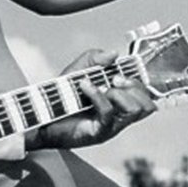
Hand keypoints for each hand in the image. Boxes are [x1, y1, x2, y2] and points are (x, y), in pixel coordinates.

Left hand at [27, 50, 156, 149]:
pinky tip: (85, 87)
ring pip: (135, 111)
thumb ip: (96, 58)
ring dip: (120, 93)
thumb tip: (114, 54)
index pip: (147, 97)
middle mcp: (119, 117)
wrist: (40, 116)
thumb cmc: (61, 96)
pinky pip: (109, 113)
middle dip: (134, 87)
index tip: (120, 73)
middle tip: (113, 80)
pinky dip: (98, 95)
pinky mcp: (98, 132)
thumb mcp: (79, 69)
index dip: (140, 83)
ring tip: (102, 87)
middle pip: (147, 106)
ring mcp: (111, 126)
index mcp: (120, 104)